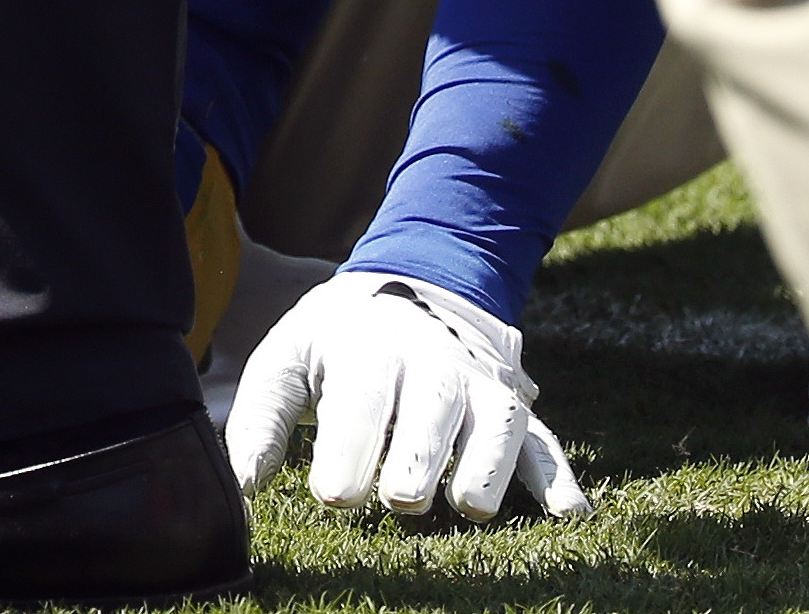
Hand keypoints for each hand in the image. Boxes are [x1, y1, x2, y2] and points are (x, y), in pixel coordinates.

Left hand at [226, 270, 588, 522]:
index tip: (333, 495)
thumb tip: (240, 487)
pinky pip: (542, 442)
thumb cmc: (333, 344)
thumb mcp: (286, 362)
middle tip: (400, 500)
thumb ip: (259, 422)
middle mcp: (432, 364)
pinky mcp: (511, 411)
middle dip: (419, 456)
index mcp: (368, 348)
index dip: (349, 447)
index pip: (361, 398)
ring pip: (497, 423)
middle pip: (434, 409)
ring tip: (470, 506)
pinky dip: (557, 476)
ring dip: (488, 464)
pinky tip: (569, 513)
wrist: (401, 294)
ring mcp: (478, 386)